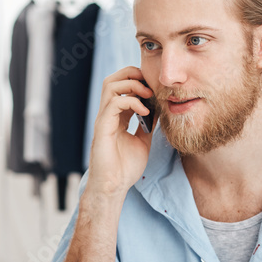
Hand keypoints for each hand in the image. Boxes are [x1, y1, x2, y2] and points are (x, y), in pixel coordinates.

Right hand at [86, 66, 154, 199]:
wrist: (114, 187)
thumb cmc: (125, 168)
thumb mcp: (143, 141)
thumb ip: (148, 125)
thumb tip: (159, 109)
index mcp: (117, 116)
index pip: (123, 87)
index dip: (139, 81)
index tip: (156, 88)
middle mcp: (108, 114)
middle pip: (113, 79)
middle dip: (132, 74)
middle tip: (151, 84)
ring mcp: (104, 119)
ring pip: (111, 85)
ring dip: (132, 84)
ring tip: (148, 94)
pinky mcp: (102, 127)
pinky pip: (114, 103)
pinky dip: (132, 102)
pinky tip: (145, 112)